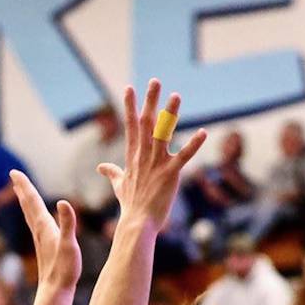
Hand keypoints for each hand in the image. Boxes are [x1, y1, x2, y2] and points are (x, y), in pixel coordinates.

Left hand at [11, 170, 80, 292]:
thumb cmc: (64, 270)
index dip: (25, 186)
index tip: (14, 172)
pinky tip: (36, 217)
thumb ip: (68, 224)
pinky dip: (33, 214)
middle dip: (22, 189)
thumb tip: (63, 202)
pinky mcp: (43, 246)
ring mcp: (40, 239)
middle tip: (14, 175)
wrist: (55, 291)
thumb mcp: (69, 245)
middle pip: (28, 205)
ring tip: (21, 191)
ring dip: (26, 201)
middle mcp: (39, 231)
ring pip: (30, 214)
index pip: (32, 201)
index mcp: (44, 227)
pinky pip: (35, 224)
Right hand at [97, 80, 207, 232]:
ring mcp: (157, 164)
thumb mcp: (119, 185)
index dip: (130, 106)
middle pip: (146, 122)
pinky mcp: (170, 174)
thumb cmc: (130, 206)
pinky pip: (184, 156)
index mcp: (134, 156)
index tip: (129, 88)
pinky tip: (203, 133)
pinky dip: (194, 145)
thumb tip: (100, 167)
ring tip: (176, 95)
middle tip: (155, 81)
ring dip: (170, 114)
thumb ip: (112, 173)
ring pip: (163, 133)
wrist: (137, 223)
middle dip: (150, 100)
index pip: (131, 126)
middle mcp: (144, 155)